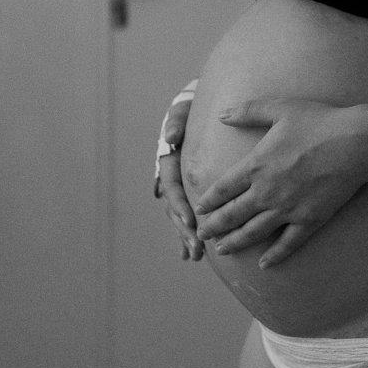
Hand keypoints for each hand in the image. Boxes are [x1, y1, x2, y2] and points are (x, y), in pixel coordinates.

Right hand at [156, 83, 203, 260]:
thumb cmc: (189, 111)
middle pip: (174, 208)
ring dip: (186, 237)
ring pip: (179, 217)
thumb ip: (176, 122)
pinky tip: (191, 255)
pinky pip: (185, 216)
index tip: (191, 220)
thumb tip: (172, 138)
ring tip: (197, 256)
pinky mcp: (186, 193)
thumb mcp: (182, 112)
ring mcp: (177, 187)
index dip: (179, 205)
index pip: (172, 187)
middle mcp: (169, 178)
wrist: (194, 112)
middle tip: (198, 247)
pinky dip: (186, 235)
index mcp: (168, 162)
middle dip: (185, 229)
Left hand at [193, 98, 365, 267]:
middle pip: (232, 215)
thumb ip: (247, 111)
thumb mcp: (279, 108)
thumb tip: (221, 115)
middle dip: (214, 226)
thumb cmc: (318, 121)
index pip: (223, 189)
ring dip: (235, 242)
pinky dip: (275, 255)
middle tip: (202, 234)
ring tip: (222, 249)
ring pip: (253, 232)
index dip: (209, 201)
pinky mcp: (309, 219)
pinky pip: (288, 243)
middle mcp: (266, 192)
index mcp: (256, 165)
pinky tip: (264, 264)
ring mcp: (288, 209)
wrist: (354, 143)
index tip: (199, 209)